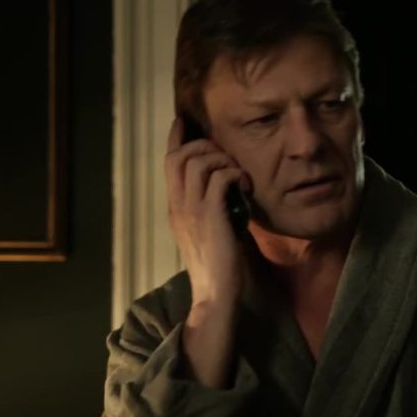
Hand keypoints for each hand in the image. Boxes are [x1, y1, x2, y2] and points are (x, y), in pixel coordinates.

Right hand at [164, 118, 250, 387]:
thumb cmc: (217, 265)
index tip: (183, 121)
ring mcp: (191, 210)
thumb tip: (225, 185)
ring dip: (224, 160)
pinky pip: (220, 177)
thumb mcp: (206, 230)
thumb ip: (207, 206)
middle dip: (206, 146)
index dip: (175, 137)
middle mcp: (178, 205)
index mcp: (175, 207)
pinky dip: (236, 174)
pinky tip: (247, 187)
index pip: (168, 162)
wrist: (215, 295)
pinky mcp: (211, 216)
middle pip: (180, 155)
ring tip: (239, 175)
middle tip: (227, 159)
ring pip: (199, 161)